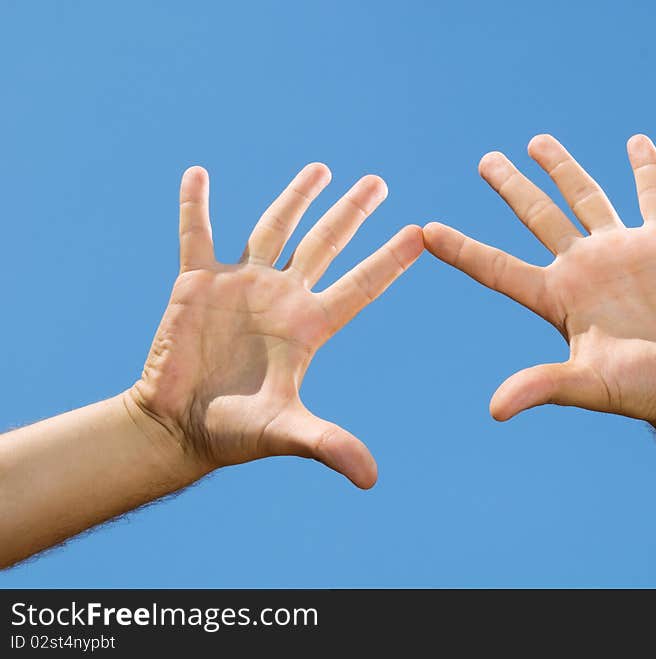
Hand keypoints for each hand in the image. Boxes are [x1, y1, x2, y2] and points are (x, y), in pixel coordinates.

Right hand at [129, 164, 422, 487]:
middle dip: (351, 213)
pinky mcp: (196, 284)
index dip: (390, 261)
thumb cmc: (233, 433)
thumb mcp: (284, 433)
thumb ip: (327, 445)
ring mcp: (241, 286)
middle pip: (324, 244)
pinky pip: (195, 234)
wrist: (177, 428)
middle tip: (378, 182)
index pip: (361, 286)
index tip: (422, 234)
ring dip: (295, 198)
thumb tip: (372, 479)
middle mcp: (281, 298)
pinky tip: (198, 173)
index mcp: (309, 327)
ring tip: (322, 168)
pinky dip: (195, 206)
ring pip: (273, 228)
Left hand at [424, 134, 655, 429]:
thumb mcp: (589, 385)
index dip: (462, 249)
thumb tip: (495, 410)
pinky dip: (646, 168)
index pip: (497, 267)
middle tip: (485, 161)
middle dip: (512, 187)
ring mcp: (622, 251)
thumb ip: (543, 386)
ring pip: (585, 197)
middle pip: (537, 217)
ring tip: (535, 142)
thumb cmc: (643, 391)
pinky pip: (652, 196)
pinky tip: (636, 142)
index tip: (426, 230)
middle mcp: (583, 268)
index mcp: (558, 297)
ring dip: (562, 168)